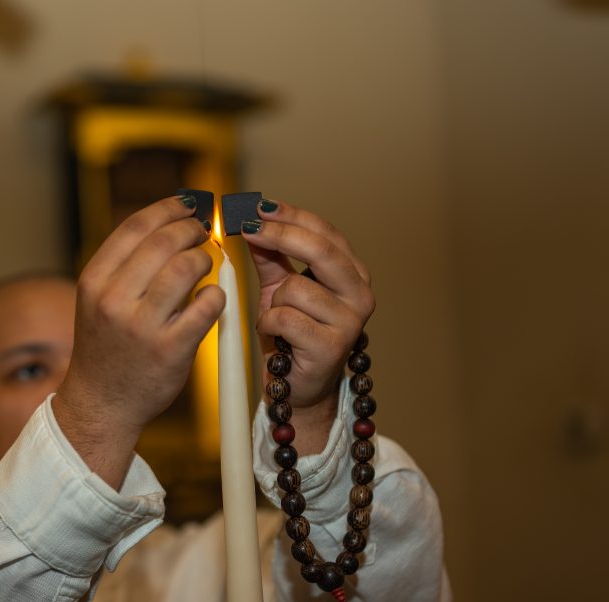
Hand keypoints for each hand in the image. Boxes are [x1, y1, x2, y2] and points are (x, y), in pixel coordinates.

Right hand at [54, 196, 223, 487]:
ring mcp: (143, 326)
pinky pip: (207, 305)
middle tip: (204, 233)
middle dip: (193, 230)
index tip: (188, 204)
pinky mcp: (171, 349)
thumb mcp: (100, 298)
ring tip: (207, 264)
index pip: (136, 226)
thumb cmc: (107, 345)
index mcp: (94, 280)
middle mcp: (114, 300)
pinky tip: (212, 298)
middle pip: (165, 241)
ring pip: (188, 267)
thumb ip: (127, 263)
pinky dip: (216, 295)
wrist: (102, 402)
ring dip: (206, 259)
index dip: (168, 208)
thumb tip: (169, 219)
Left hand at [241, 199, 374, 451]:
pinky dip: (270, 325)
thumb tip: (253, 222)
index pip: (325, 232)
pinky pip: (285, 318)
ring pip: (294, 288)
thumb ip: (271, 257)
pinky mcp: (332, 346)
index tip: (258, 207)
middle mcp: (359, 292)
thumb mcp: (279, 288)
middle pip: (320, 249)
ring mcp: (350, 321)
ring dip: (272, 303)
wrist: (297, 386)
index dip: (291, 216)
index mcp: (351, 272)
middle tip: (249, 229)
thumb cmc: (291, 334)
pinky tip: (277, 338)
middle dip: (280, 236)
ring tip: (276, 320)